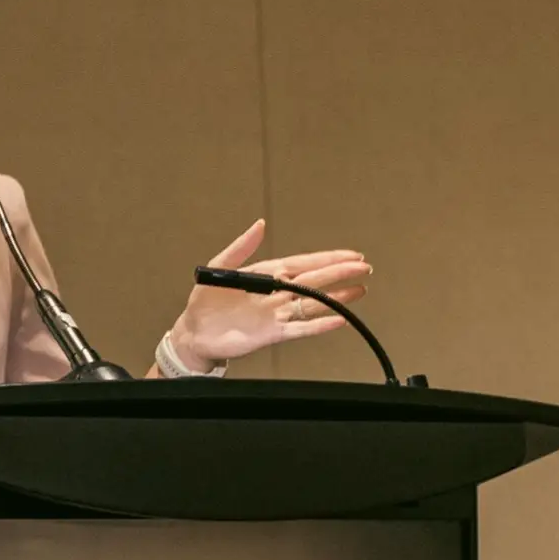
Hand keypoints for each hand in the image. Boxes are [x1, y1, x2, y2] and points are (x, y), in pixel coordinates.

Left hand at [168, 219, 370, 368]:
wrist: (194, 332)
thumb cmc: (205, 302)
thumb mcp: (218, 267)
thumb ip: (240, 248)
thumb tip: (259, 225)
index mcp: (266, 274)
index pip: (303, 263)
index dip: (327, 258)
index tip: (350, 255)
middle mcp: (276, 294)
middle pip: (314, 281)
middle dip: (339, 273)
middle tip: (364, 268)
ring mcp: (276, 314)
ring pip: (313, 304)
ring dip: (336, 298)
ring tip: (360, 291)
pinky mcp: (272, 334)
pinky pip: (300, 329)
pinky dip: (319, 325)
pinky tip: (338, 320)